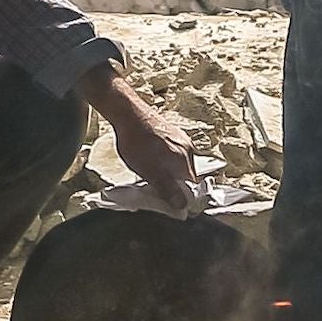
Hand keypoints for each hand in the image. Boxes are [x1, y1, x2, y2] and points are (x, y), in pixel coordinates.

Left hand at [84, 64, 201, 214]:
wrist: (127, 113)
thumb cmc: (136, 142)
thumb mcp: (150, 172)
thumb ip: (167, 190)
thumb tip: (182, 207)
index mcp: (185, 159)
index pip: (193, 187)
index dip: (182, 197)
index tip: (171, 204)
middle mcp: (188, 148)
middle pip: (187, 176)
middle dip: (174, 185)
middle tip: (156, 189)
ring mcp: (181, 139)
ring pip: (179, 164)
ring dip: (168, 173)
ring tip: (150, 173)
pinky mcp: (172, 133)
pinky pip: (173, 153)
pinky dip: (165, 161)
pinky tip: (150, 160)